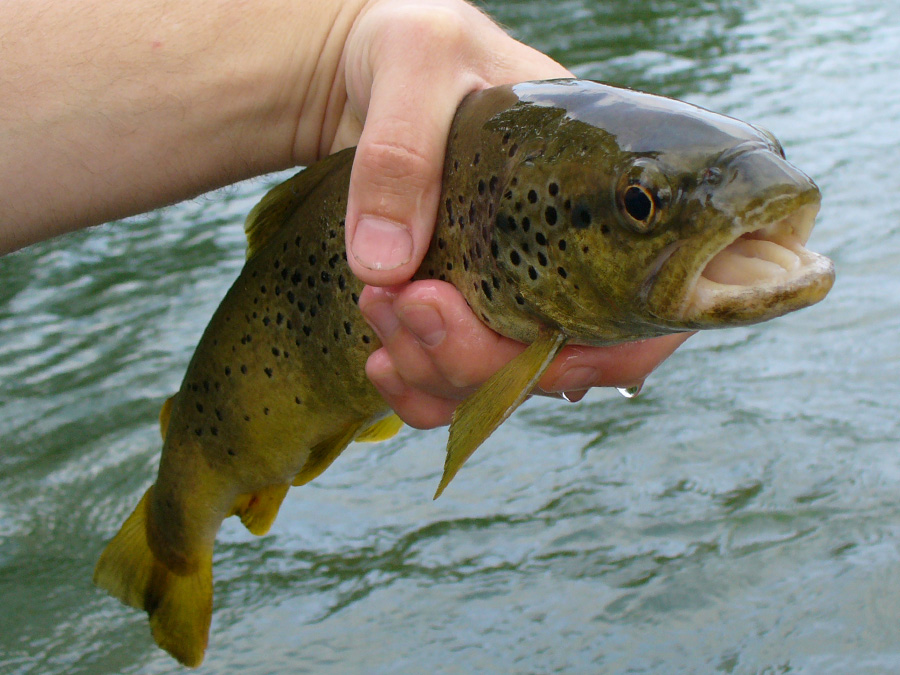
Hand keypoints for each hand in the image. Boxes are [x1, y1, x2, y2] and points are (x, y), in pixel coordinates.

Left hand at [338, 1, 689, 426]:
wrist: (358, 75)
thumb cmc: (415, 50)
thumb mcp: (416, 60)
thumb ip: (404, 150)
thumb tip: (388, 265)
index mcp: (603, 190)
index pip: (654, 302)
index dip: (612, 352)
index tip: (532, 346)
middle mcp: (571, 254)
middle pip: (569, 361)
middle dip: (487, 361)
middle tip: (411, 305)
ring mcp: (516, 290)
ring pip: (507, 384)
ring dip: (441, 373)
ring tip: (378, 310)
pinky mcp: (463, 311)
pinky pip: (455, 386)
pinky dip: (419, 392)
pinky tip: (380, 363)